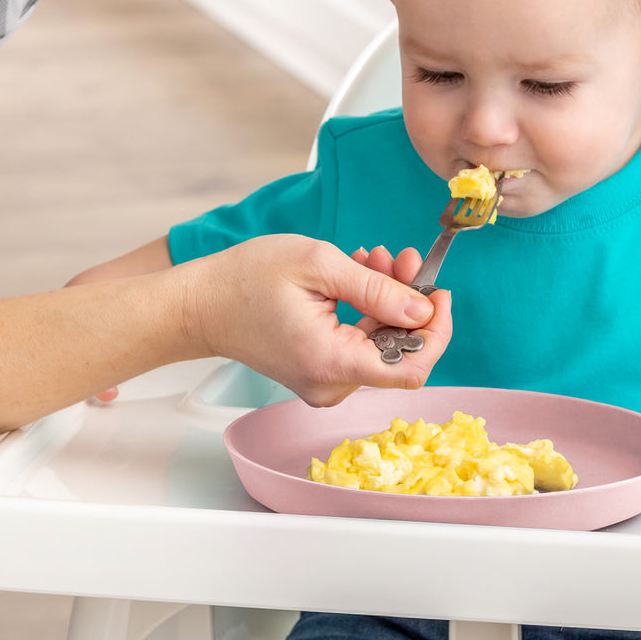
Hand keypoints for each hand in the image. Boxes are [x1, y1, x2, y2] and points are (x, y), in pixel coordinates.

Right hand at [177, 234, 451, 406]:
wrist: (200, 304)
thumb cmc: (247, 279)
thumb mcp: (319, 266)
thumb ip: (377, 290)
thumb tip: (423, 310)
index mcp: (331, 362)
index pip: (412, 368)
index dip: (438, 332)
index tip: (439, 292)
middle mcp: (330, 383)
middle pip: (399, 352)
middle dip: (409, 301)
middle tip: (402, 256)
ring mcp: (324, 381)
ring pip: (382, 344)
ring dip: (388, 299)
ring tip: (375, 257)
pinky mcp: (320, 370)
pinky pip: (361, 344)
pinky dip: (369, 310)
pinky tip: (360, 275)